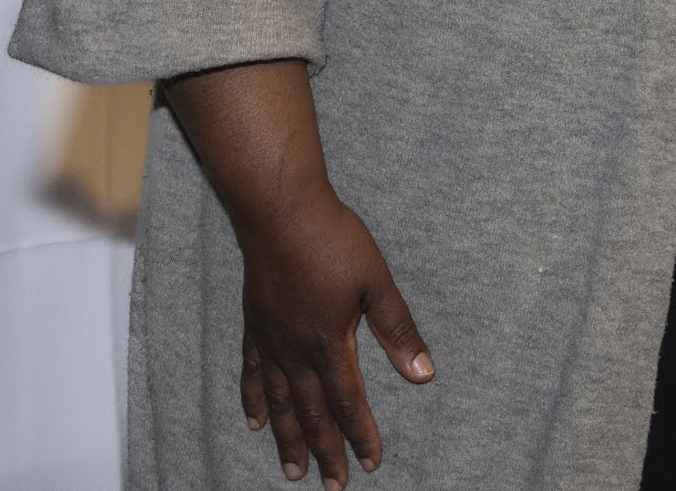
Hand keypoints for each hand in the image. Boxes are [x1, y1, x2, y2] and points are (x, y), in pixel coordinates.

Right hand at [234, 185, 433, 483]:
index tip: (371, 463)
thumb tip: (423, 374)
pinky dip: (254, 402)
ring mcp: (270, 340)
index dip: (361, 435)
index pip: (348, 403)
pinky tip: (255, 422)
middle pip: (312, 413)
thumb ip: (398, 330)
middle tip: (332, 486)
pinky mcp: (254, 326)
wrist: (279, 212)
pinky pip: (251, 374)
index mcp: (330, 343)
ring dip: (288, 440)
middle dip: (325, 452)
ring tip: (292, 471)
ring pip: (279, 404)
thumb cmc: (333, 240)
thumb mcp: (376, 282)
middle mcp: (295, 351)